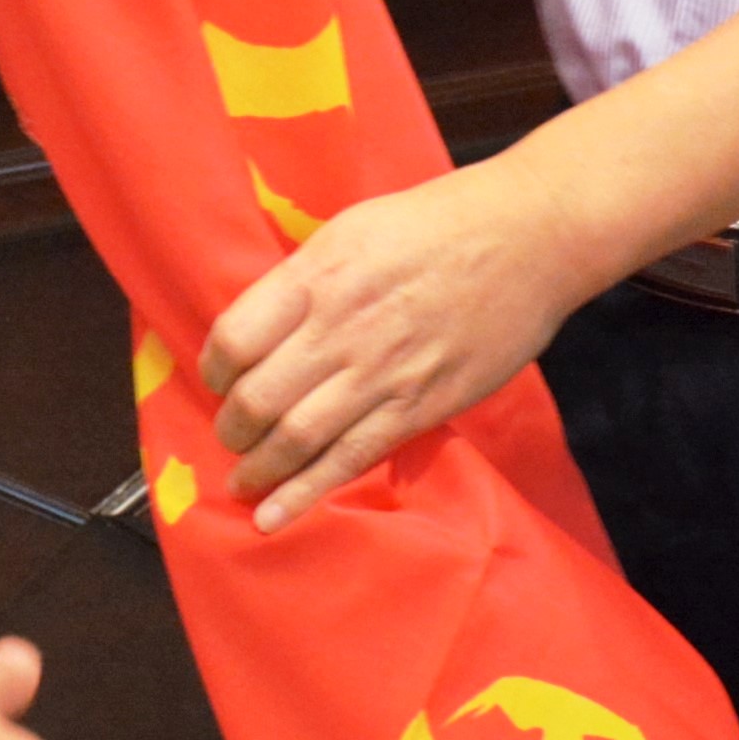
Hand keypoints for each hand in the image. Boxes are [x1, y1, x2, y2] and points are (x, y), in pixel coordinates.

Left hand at [209, 159, 590, 527]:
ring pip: (297, 438)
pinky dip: (305, 493)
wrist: (526, 238)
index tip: (216, 381)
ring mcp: (382, 373)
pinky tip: (275, 516)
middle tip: (230, 436)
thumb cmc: (435, 223)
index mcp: (317, 276)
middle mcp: (341, 329)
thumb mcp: (350, 229)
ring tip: (243, 480)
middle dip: (231, 430)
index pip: (233, 340)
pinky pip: (351, 458)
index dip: (212, 371)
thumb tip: (263, 325)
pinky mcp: (421, 406)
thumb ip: (304, 279)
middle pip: (257, 399)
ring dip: (259, 468)